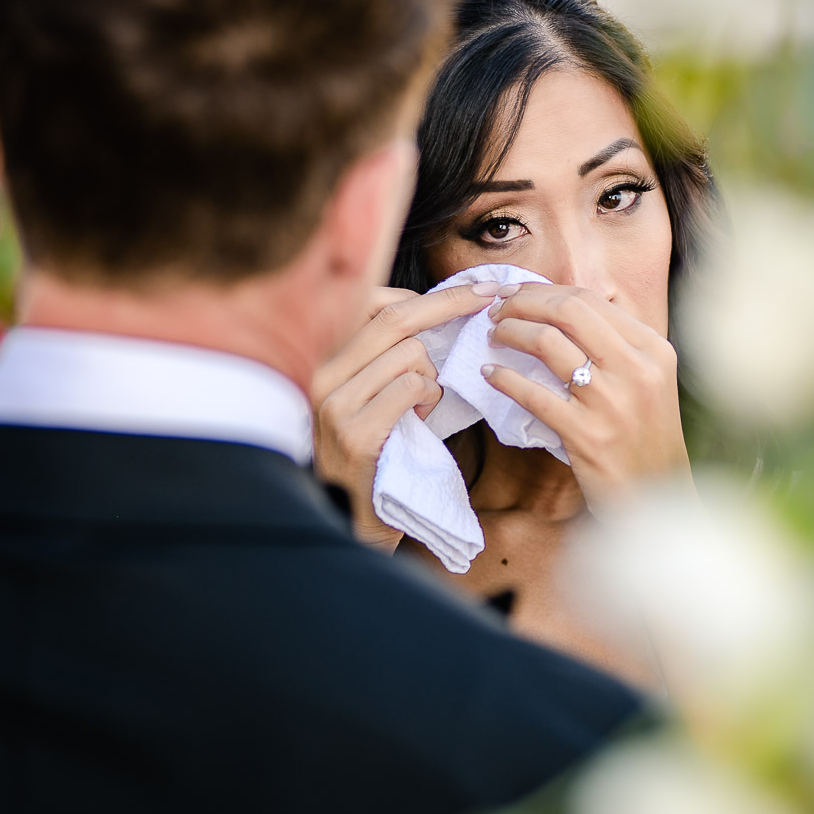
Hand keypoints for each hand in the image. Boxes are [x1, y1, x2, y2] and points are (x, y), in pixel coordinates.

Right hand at [312, 283, 497, 547]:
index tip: (475, 289)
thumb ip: (394, 359)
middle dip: (450, 304)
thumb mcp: (378, 399)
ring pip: (409, 354)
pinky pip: (410, 388)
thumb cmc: (378, 456)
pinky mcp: (354, 433)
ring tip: (421, 407)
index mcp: (325, 361)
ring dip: (432, 377)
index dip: (428, 293)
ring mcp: (333, 403)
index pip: (375, 304)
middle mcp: (321, 375)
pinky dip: (428, 399)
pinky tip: (419, 420)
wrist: (350, 523)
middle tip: (491, 298)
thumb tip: (443, 313)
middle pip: (395, 319)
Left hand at [483, 283, 690, 512]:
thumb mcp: (650, 380)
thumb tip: (562, 309)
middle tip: (497, 311)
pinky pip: (534, 395)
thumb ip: (618, 345)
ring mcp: (612, 402)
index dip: (542, 292)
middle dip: (523, 303)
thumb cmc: (646, 437)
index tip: (515, 295)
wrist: (658, 495)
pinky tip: (490, 374)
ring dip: (511, 332)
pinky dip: (505, 379)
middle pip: (567, 311)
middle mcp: (636, 369)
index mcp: (652, 349)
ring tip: (494, 336)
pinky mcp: (587, 435)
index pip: (589, 300)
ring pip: (548, 343)